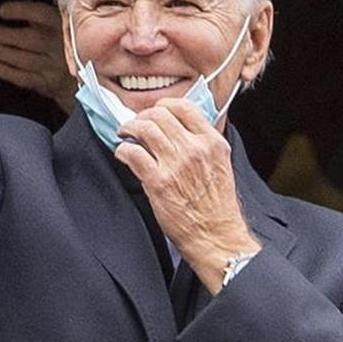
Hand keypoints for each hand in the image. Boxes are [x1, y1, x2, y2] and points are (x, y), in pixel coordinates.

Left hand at [0, 1, 75, 112]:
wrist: (91, 79)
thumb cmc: (72, 45)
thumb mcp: (67, 24)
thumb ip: (47, 17)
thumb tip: (16, 10)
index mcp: (65, 25)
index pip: (41, 14)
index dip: (20, 11)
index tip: (2, 10)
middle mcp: (59, 46)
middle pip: (26, 38)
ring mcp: (53, 66)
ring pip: (20, 58)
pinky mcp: (47, 84)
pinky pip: (21, 76)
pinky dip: (2, 70)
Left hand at [115, 98, 260, 293]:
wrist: (216, 236)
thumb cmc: (217, 205)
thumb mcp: (219, 163)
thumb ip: (202, 143)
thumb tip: (178, 128)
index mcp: (212, 142)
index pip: (184, 107)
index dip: (164, 105)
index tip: (155, 110)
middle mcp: (195, 149)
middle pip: (160, 114)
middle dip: (143, 116)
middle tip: (136, 123)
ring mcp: (176, 164)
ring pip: (145, 128)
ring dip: (129, 128)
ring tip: (126, 134)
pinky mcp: (158, 182)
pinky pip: (133, 153)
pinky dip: (123, 149)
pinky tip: (123, 153)